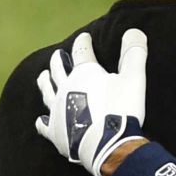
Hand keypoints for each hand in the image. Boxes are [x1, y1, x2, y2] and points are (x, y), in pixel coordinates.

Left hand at [36, 29, 147, 175]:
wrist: (107, 144)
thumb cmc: (121, 109)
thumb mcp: (134, 78)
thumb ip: (134, 53)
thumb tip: (134, 31)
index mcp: (84, 74)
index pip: (81, 52)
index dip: (83, 43)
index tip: (84, 37)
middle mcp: (66, 88)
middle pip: (58, 70)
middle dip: (59, 60)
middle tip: (58, 55)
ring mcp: (58, 110)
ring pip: (47, 92)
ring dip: (45, 83)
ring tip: (43, 76)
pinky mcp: (56, 131)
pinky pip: (45, 124)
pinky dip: (43, 120)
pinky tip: (41, 119)